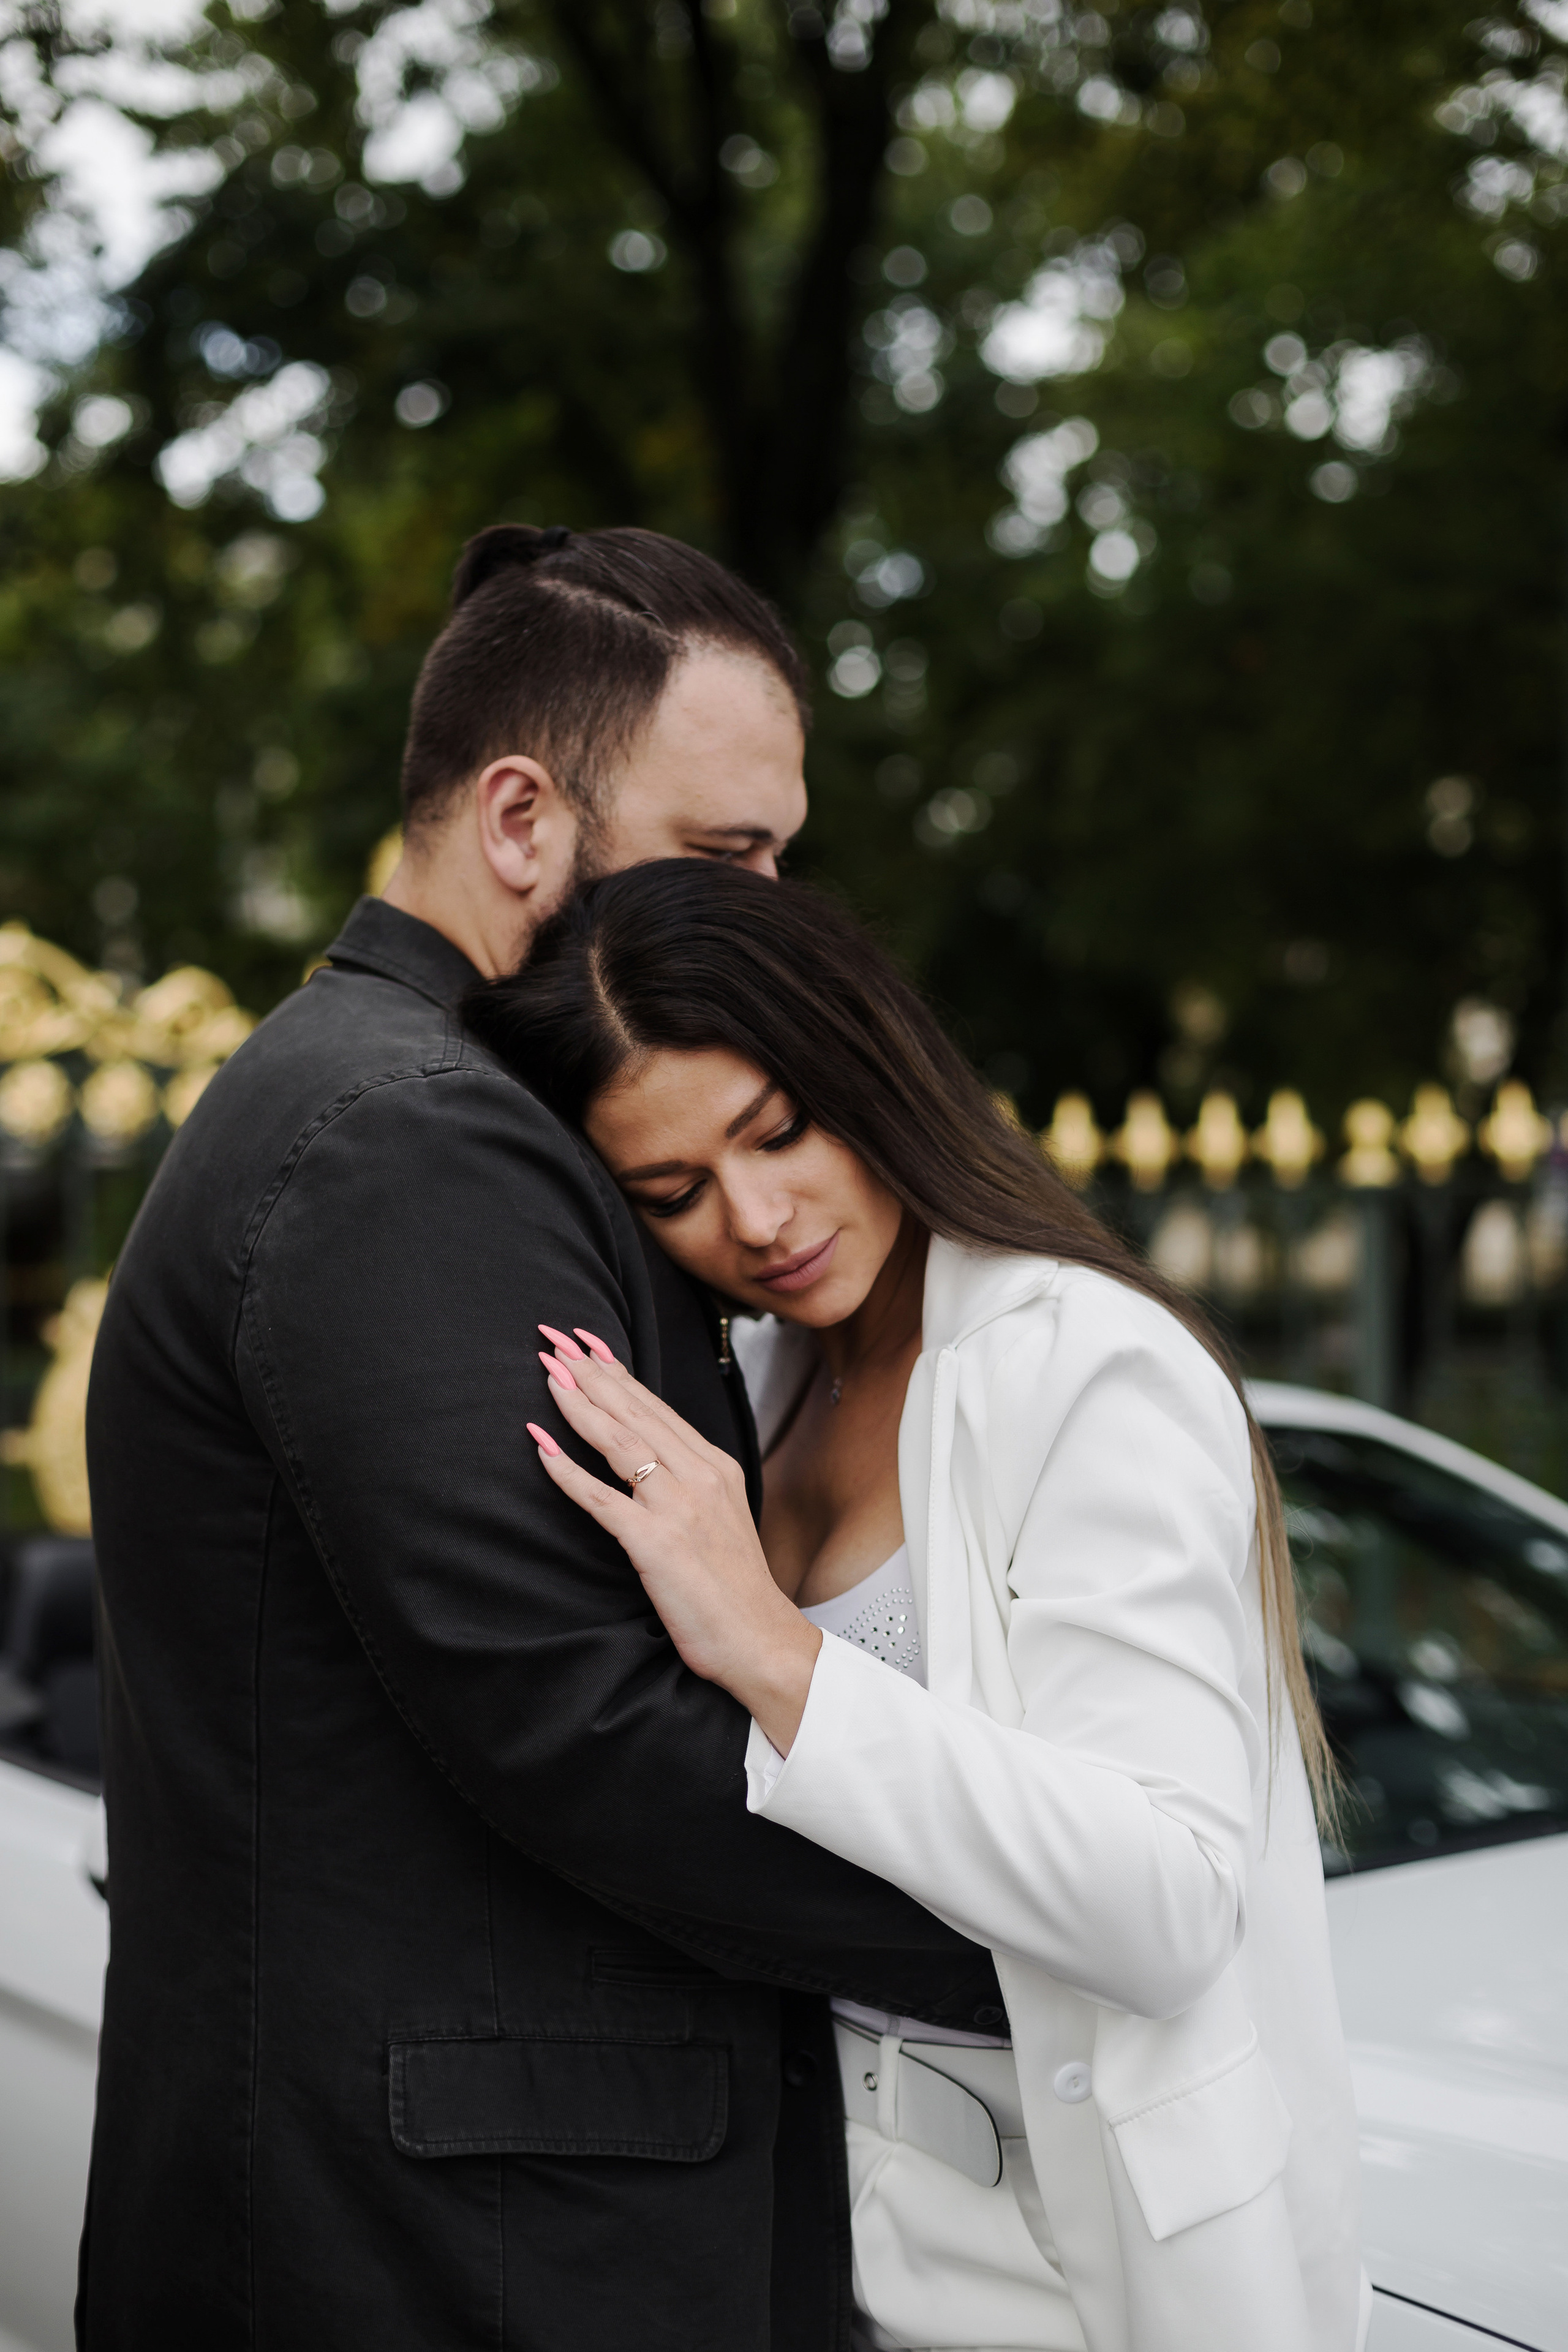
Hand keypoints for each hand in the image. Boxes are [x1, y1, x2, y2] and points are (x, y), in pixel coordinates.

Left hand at [528, 1327, 821, 1753]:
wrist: (760, 1638)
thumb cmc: (732, 1585)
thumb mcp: (718, 1516)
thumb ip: (686, 1481)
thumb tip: (648, 1455)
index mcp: (714, 1465)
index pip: (655, 1406)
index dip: (615, 1371)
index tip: (583, 1342)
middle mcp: (699, 1476)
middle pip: (634, 1412)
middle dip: (589, 1372)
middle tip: (552, 1339)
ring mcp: (678, 1507)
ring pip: (619, 1442)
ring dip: (578, 1405)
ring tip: (546, 1374)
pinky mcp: (656, 1543)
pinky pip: (602, 1499)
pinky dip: (568, 1472)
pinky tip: (541, 1448)